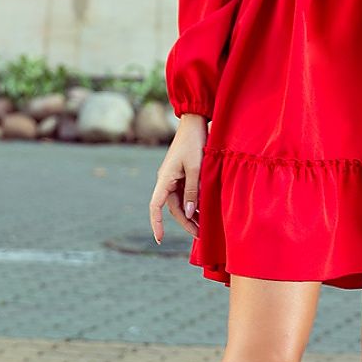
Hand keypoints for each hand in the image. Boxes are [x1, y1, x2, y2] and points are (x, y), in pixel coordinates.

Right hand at [149, 116, 206, 243]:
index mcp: (164, 179)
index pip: (155, 206)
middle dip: (186, 223)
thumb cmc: (194, 143)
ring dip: (191, 214)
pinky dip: (194, 203)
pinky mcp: (182, 175)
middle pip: (173, 208)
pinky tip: (205, 210)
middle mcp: (166, 181)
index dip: (156, 223)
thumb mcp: (196, 168)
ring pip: (180, 202)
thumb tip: (188, 213)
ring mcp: (174, 178)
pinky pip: (186, 194)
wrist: (194, 123)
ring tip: (205, 227)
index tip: (159, 239)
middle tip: (200, 235)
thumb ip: (193, 191)